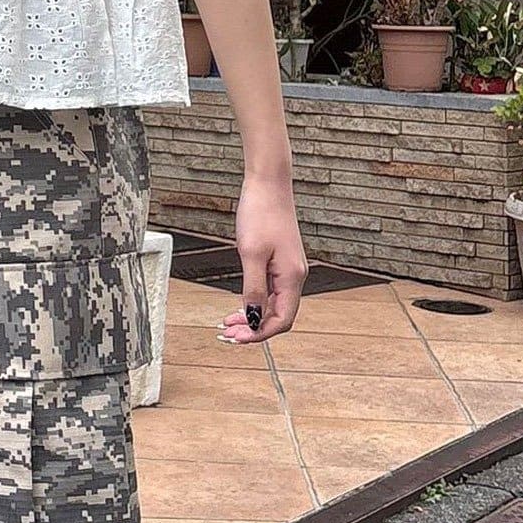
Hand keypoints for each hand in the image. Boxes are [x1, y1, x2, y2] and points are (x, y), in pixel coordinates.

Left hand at [220, 176, 306, 344]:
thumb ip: (252, 289)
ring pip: (274, 305)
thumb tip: (252, 318)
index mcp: (292, 277)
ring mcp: (289, 269)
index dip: (259, 334)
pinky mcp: (282, 262)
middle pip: (279, 316)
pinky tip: (240, 305)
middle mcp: (295, 276)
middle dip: (253, 329)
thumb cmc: (261, 213)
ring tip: (229, 323)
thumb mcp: (251, 254)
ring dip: (252, 317)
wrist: (268, 185)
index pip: (282, 320)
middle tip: (227, 333)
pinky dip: (255, 302)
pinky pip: (271, 292)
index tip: (237, 338)